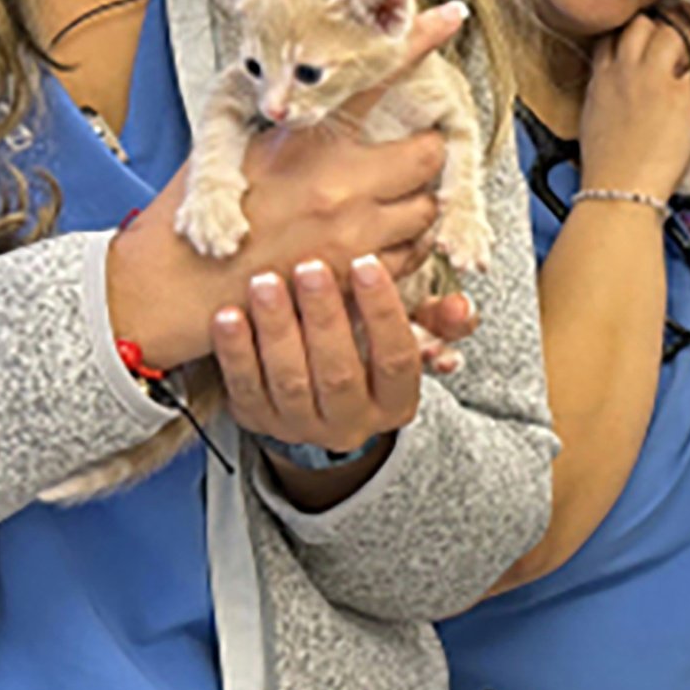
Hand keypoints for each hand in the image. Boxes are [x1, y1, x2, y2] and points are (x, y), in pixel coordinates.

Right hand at [110, 4, 469, 365]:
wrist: (172, 291)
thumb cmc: (195, 218)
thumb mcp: (230, 149)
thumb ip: (282, 122)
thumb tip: (309, 95)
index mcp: (308, 143)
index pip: (377, 79)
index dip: (420, 42)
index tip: (451, 14)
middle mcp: (342, 185)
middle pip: (428, 152)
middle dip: (422, 151)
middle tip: (404, 155)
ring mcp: (355, 236)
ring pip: (427, 207)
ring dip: (414, 203)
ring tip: (384, 205)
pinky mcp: (357, 282)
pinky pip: (413, 256)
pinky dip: (404, 247)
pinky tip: (376, 243)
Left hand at [212, 253, 424, 453]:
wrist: (320, 407)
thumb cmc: (369, 355)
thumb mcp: (410, 340)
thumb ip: (438, 320)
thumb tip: (462, 306)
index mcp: (395, 402)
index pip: (396, 359)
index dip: (383, 312)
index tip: (367, 263)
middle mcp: (350, 423)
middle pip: (338, 373)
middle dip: (324, 317)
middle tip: (310, 266)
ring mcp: (299, 426)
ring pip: (289, 380)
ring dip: (276, 328)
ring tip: (265, 282)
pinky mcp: (256, 421)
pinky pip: (243, 388)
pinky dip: (234, 351)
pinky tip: (228, 315)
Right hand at [578, 14, 689, 197]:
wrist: (619, 191)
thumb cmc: (607, 165)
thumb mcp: (593, 116)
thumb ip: (606, 89)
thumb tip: (617, 82)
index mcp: (601, 77)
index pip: (613, 34)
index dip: (630, 35)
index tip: (642, 44)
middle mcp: (625, 71)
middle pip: (642, 24)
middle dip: (658, 32)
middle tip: (670, 51)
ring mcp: (653, 80)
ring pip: (672, 35)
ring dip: (683, 48)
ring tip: (686, 70)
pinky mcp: (680, 96)